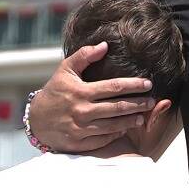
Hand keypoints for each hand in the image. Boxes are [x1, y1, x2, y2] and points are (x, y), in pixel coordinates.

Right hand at [27, 42, 154, 152]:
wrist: (36, 119)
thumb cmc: (55, 91)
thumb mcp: (65, 70)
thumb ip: (84, 56)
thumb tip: (105, 45)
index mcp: (81, 92)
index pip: (113, 87)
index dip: (133, 85)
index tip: (148, 83)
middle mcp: (82, 110)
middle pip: (118, 107)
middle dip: (138, 104)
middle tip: (152, 101)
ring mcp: (81, 128)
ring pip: (113, 125)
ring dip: (131, 121)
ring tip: (144, 116)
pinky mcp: (79, 143)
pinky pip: (103, 139)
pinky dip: (116, 134)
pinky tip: (126, 129)